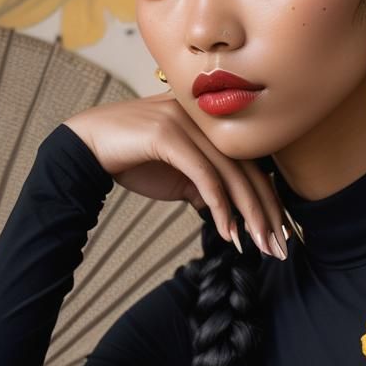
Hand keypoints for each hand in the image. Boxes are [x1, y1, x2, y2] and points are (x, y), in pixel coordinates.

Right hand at [62, 94, 287, 260]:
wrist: (85, 146)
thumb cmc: (131, 159)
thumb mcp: (176, 176)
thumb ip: (201, 185)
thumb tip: (223, 208)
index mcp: (211, 125)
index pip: (252, 164)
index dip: (269, 199)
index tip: (280, 232)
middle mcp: (204, 118)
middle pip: (249, 168)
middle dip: (267, 212)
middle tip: (278, 247)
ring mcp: (187, 123)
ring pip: (232, 173)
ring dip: (249, 215)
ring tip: (258, 245)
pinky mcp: (168, 134)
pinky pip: (204, 175)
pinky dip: (220, 207)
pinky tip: (227, 232)